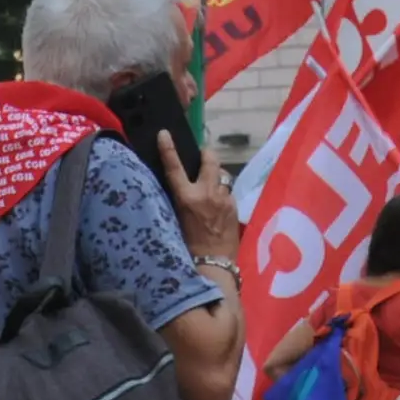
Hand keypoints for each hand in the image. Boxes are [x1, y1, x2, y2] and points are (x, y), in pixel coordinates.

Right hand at [154, 130, 239, 265]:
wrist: (214, 266)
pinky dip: (222, 194)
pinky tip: (218, 206)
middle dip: (207, 154)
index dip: (168, 149)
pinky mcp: (234, 206)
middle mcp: (207, 194)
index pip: (175, 168)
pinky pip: (227, 192)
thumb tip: (181, 190)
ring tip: (211, 187)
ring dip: (216, 177)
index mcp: (187, 199)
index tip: (164, 133)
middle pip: (210, 160)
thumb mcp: (176, 222)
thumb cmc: (189, 249)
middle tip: (203, 155)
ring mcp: (224, 199)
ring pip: (222, 176)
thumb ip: (181, 202)